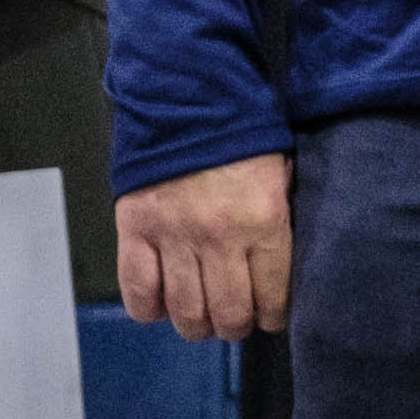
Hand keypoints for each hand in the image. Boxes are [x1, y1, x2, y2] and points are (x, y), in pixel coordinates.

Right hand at [116, 152, 290, 341]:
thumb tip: (283, 274)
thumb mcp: (280, 175)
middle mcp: (219, 237)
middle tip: (234, 316)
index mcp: (264, 221)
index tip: (268, 312)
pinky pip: (138, 292)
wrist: (187, 93)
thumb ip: (280, 224)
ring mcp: (174, 236)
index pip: (273, 300)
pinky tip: (161, 303)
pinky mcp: (136, 229)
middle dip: (235, 325)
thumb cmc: (243, 135)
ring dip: (197, 325)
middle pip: (229, 316)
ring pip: (186, 314)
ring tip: (200, 316)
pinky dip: (149, 309)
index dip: (272, 315)